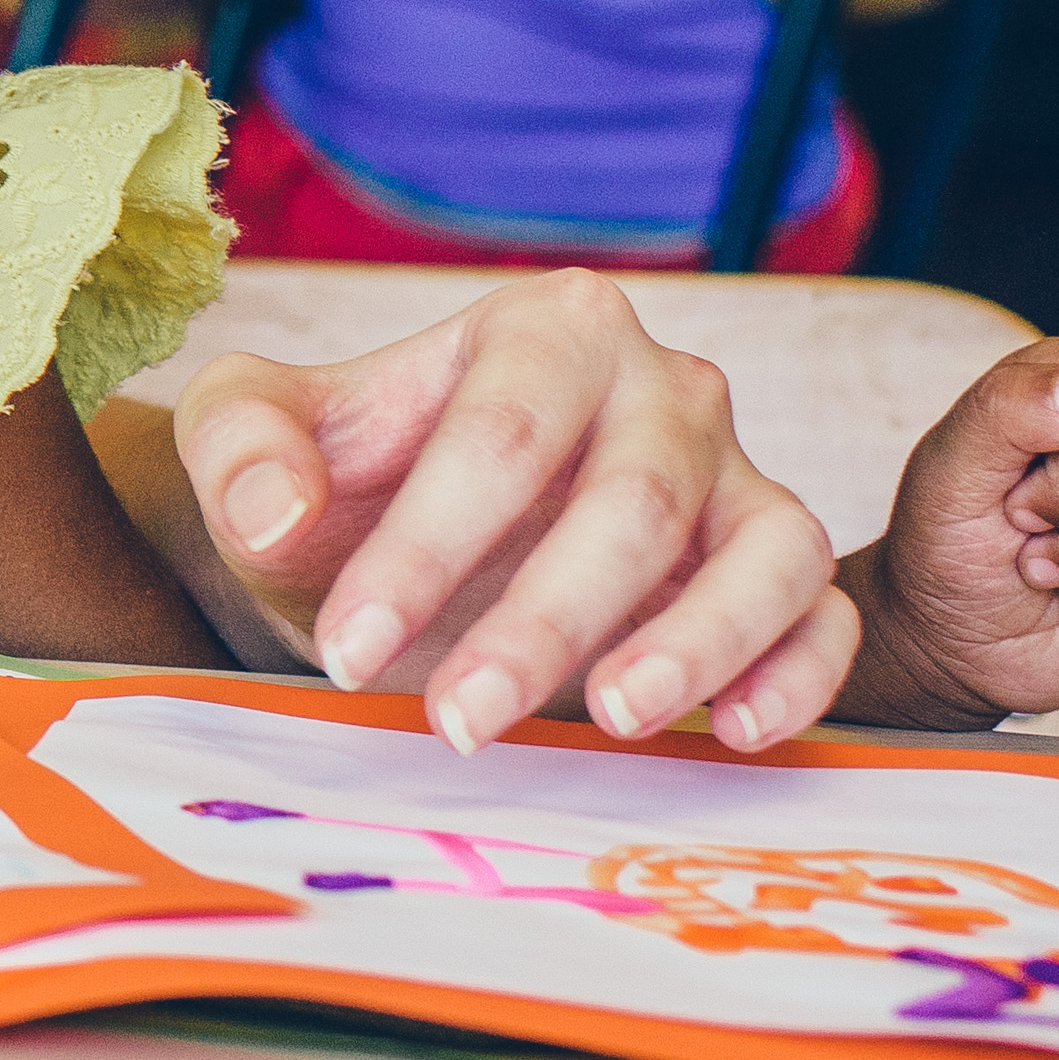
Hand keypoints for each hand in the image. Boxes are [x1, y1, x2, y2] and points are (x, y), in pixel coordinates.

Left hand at [174, 268, 854, 753]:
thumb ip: (238, 444)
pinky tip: (734, 731)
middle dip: (541, 620)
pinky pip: (820, 611)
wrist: (385, 548)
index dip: (426, 546)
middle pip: (631, 501)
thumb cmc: (332, 480)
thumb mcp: (246, 434)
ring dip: (694, 642)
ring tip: (607, 716)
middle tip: (457, 721)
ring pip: (763, 550)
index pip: (500, 434)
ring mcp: (733, 477)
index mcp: (545, 328)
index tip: (351, 649)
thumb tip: (273, 509)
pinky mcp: (775, 567)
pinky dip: (800, 672)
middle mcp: (663, 388)